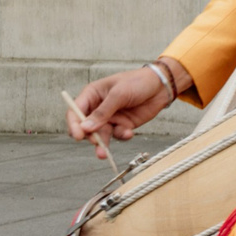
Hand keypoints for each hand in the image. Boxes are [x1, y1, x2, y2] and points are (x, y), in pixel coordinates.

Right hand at [68, 61, 186, 160]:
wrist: (162, 85)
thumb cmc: (138, 82)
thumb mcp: (119, 94)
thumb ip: (103, 111)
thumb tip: (85, 127)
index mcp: (92, 95)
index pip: (75, 111)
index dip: (74, 124)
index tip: (78, 136)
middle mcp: (98, 108)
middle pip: (85, 127)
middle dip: (89, 136)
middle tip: (96, 142)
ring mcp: (110, 117)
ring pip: (100, 134)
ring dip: (102, 144)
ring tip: (103, 154)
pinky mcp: (123, 124)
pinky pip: (117, 135)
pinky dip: (122, 136)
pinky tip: (129, 133)